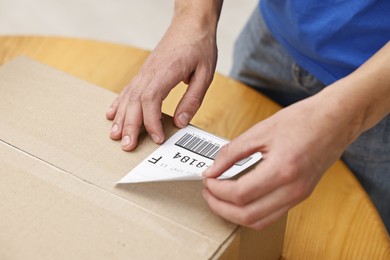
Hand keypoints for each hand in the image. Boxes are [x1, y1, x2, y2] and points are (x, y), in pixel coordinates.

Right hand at [106, 16, 216, 150]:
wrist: (191, 24)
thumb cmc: (199, 46)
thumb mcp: (205, 73)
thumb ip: (193, 99)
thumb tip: (180, 122)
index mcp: (167, 71)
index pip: (151, 99)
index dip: (151, 121)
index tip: (158, 138)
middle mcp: (150, 72)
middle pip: (134, 101)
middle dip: (130, 125)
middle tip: (127, 146)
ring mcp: (145, 72)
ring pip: (128, 97)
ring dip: (121, 118)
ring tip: (115, 136)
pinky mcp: (144, 72)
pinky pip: (128, 89)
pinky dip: (119, 103)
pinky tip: (112, 114)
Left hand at [202, 91, 358, 229]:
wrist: (335, 120)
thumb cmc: (303, 120)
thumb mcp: (261, 130)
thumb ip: (232, 152)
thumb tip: (212, 169)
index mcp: (282, 169)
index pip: (240, 194)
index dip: (217, 189)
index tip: (207, 179)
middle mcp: (293, 189)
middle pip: (247, 216)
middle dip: (220, 207)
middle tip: (208, 192)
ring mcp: (299, 196)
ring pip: (259, 222)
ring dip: (234, 215)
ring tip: (220, 198)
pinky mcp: (300, 195)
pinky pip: (271, 216)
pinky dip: (251, 213)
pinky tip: (240, 199)